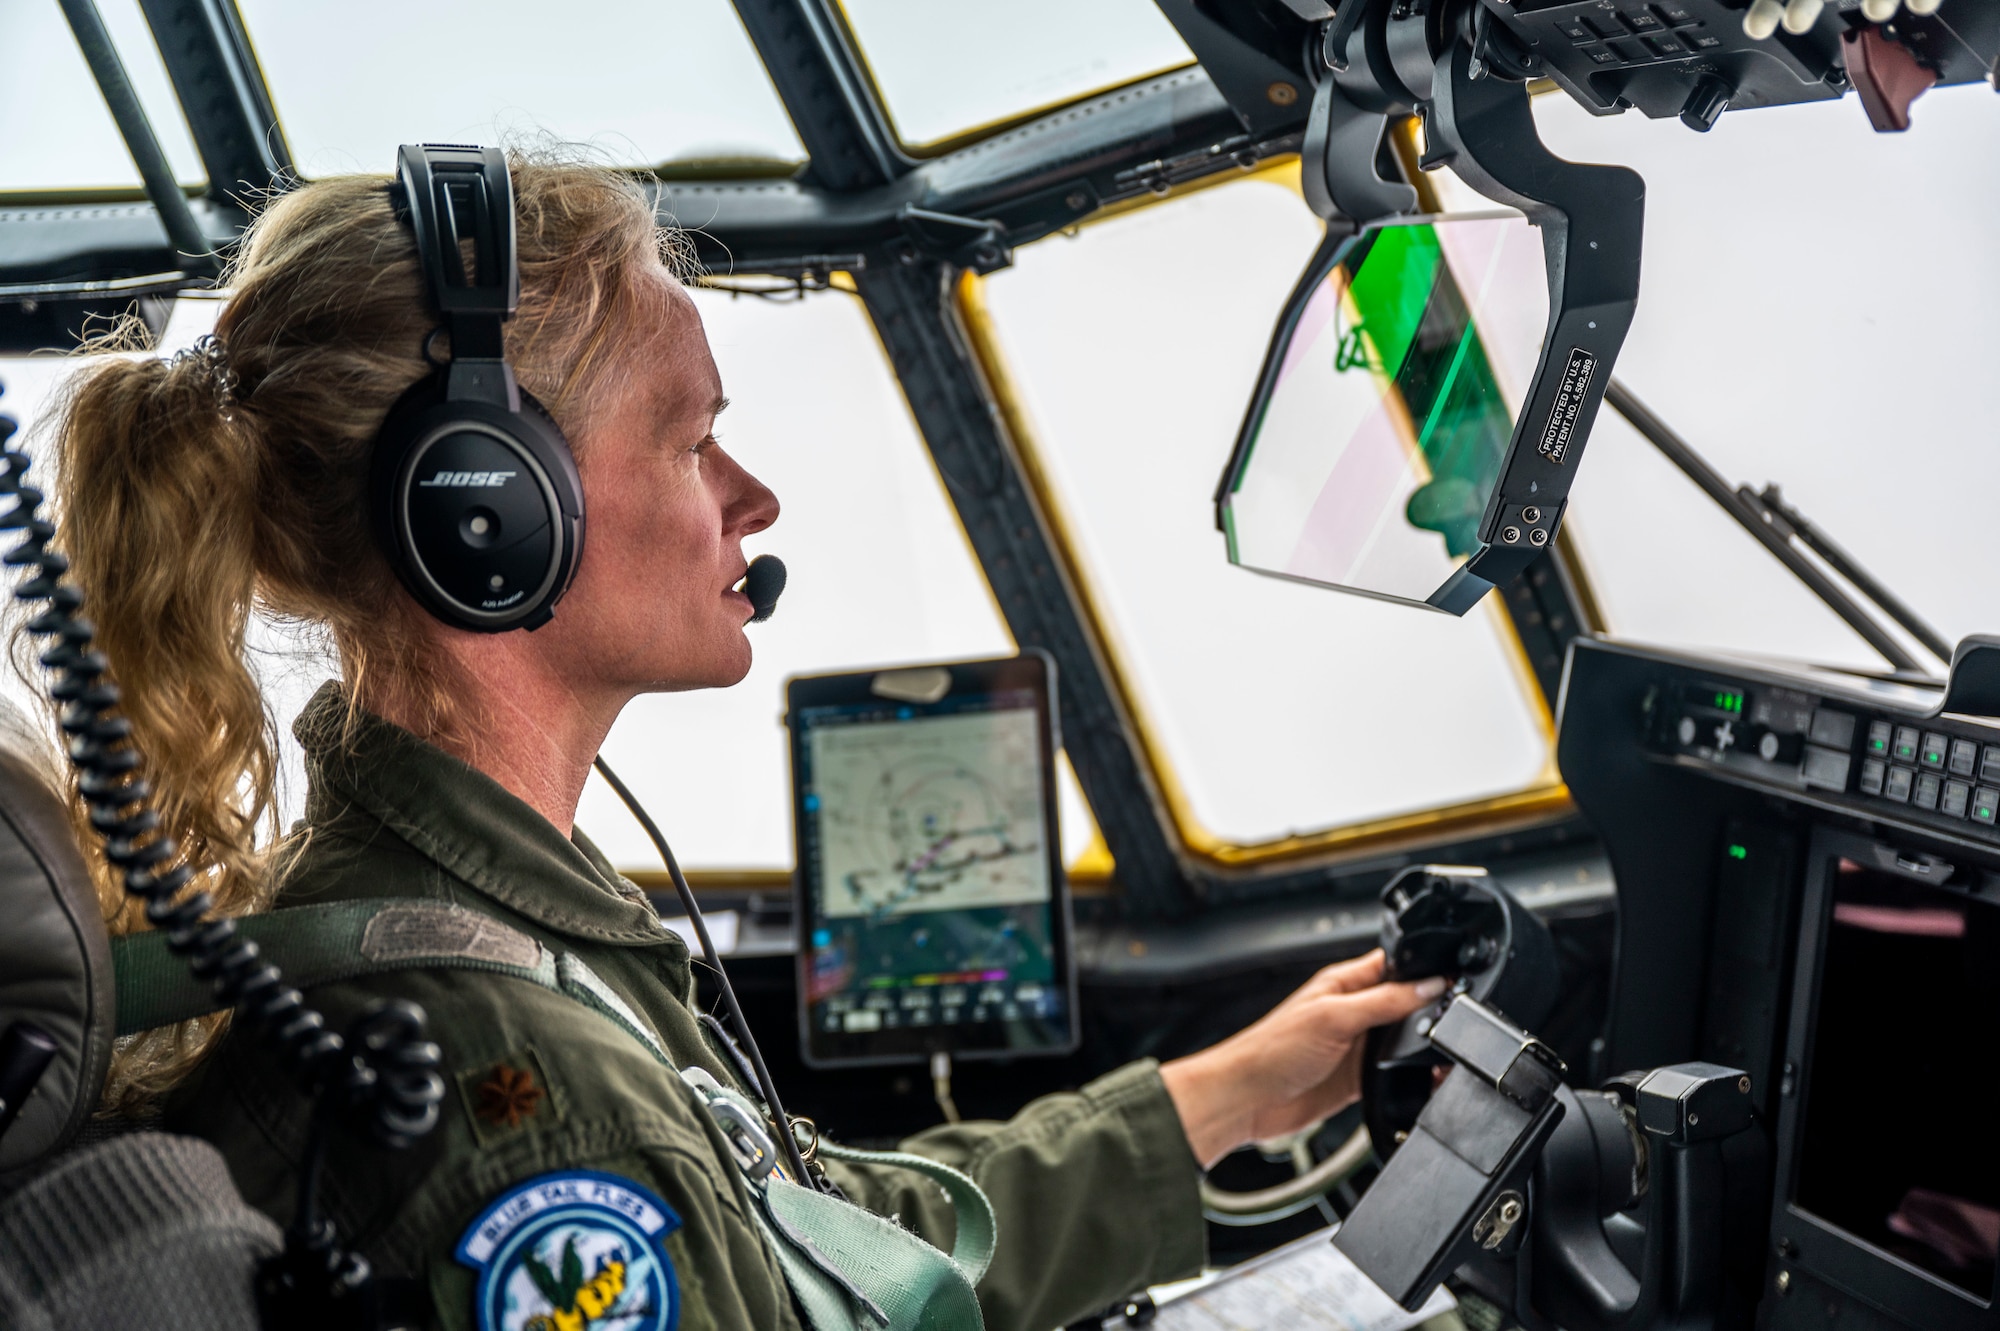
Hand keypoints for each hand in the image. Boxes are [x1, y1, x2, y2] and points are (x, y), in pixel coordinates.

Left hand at [1158, 949, 1445, 1168]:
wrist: (1246, 1100)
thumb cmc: (1270, 1050)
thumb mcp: (1333, 1017)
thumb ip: (1382, 1002)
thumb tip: (1427, 986)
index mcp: (1344, 984)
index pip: (1394, 966)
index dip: (1424, 969)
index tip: (1453, 980)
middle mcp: (1352, 1012)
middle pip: (1405, 1004)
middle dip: (1429, 1011)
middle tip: (1454, 1020)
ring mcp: (1354, 1047)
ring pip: (1402, 1040)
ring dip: (1420, 1046)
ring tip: (1440, 1051)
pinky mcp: (1355, 1079)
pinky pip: (1391, 1072)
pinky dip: (1408, 1075)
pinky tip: (1420, 1078)